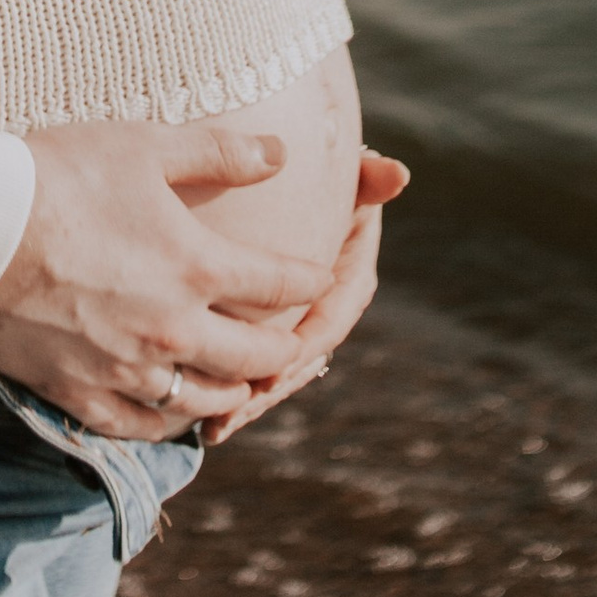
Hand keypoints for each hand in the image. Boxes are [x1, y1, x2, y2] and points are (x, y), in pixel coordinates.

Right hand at [0, 122, 336, 440]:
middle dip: (282, 349)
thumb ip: (220, 151)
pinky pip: (142, 426)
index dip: (310, 279)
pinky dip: (168, 421)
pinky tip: (173, 412)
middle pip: (255, 358)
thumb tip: (283, 152)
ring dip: (233, 391)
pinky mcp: (82, 395)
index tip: (319, 276)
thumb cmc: (57, 175)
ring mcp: (129, 370)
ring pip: (205, 401)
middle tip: (291, 343)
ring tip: (240, 383)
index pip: (280, 285)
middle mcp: (175, 331)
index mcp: (198, 268)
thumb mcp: (144, 146)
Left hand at [197, 149, 410, 445]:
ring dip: (246, 400)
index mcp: (348, 275)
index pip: (331, 317)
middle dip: (272, 385)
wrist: (272, 175)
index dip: (306, 345)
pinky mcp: (261, 328)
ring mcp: (293, 321)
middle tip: (239, 408)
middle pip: (301, 357)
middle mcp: (323, 305)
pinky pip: (246, 364)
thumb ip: (363, 176)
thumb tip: (398, 173)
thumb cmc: (311, 168)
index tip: (278, 369)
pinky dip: (224, 388)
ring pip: (273, 370)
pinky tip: (198, 421)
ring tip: (212, 428)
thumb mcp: (333, 170)